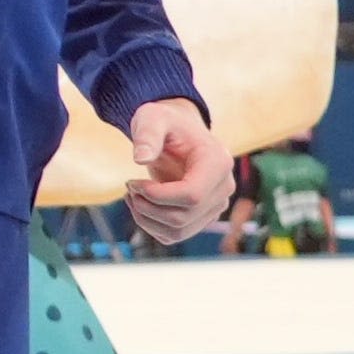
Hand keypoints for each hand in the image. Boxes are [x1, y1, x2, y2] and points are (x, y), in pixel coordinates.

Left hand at [123, 98, 226, 246]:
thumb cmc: (165, 123)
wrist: (179, 135)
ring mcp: (215, 205)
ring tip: (132, 195)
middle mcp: (224, 188)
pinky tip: (141, 205)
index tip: (132, 182)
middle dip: (146, 207)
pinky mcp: (203, 216)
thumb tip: (141, 158)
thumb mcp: (152, 118)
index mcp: (218, 163)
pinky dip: (152, 226)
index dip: (157, 196)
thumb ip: (147, 135)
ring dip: (146, 219)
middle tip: (129, 186)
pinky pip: (175, 235)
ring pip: (178, 231)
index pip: (192, 195)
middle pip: (183, 217)